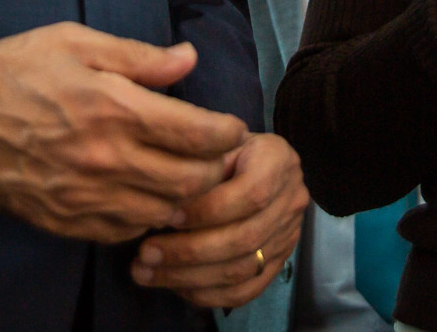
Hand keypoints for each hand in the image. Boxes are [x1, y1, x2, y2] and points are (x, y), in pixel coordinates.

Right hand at [0, 24, 248, 242]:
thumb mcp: (76, 42)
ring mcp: (82, 197)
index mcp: (113, 109)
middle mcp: (104, 159)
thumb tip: (189, 59)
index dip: (227, 133)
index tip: (230, 127)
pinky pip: (122, 231)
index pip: (198, 135)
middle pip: (190, 181)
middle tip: (216, 154)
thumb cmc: (11, 69)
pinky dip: (144, 217)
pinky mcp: (61, 221)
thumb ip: (139, 57)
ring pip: (161, 212)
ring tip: (185, 176)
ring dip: (183, 197)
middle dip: (214, 168)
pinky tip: (143, 195)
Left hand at [131, 133, 307, 309]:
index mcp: (278, 162)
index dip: (208, 210)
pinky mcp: (277, 264)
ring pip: (241, 270)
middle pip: (244, 238)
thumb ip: (198, 163)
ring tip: (147, 273)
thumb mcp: (214, 142)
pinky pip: (244, 291)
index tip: (167, 216)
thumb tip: (163, 198)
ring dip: (189, 277)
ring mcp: (287, 237)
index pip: (251, 194)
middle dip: (189, 251)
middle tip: (145, 253)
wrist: (257, 163)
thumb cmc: (225, 148)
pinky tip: (173, 286)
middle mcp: (290, 201)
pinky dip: (206, 294)